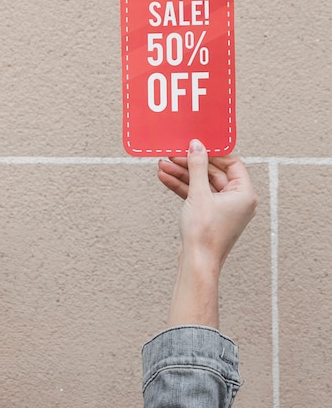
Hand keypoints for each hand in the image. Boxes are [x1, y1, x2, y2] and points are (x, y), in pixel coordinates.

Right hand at [158, 139, 256, 270]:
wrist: (196, 262)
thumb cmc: (205, 234)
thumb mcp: (199, 193)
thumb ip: (197, 166)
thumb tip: (197, 146)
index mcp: (244, 194)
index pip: (231, 164)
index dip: (213, 154)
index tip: (196, 146)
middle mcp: (236, 201)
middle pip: (213, 173)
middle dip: (191, 164)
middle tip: (173, 155)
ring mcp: (222, 208)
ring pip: (201, 184)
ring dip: (182, 174)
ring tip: (163, 166)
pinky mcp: (208, 215)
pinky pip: (196, 195)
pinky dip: (182, 187)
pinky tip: (166, 178)